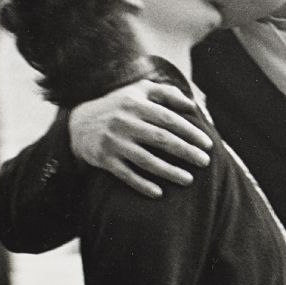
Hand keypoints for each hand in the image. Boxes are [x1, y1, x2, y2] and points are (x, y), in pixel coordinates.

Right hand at [68, 79, 211, 198]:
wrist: (78, 124)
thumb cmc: (118, 106)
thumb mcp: (138, 91)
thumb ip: (166, 93)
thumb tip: (192, 105)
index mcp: (135, 104)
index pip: (168, 119)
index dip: (190, 132)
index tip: (207, 144)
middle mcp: (124, 122)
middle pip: (161, 139)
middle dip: (185, 152)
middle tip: (205, 162)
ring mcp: (114, 142)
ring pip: (145, 160)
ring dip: (169, 171)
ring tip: (189, 180)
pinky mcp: (104, 159)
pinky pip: (126, 175)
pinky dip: (142, 184)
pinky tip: (159, 193)